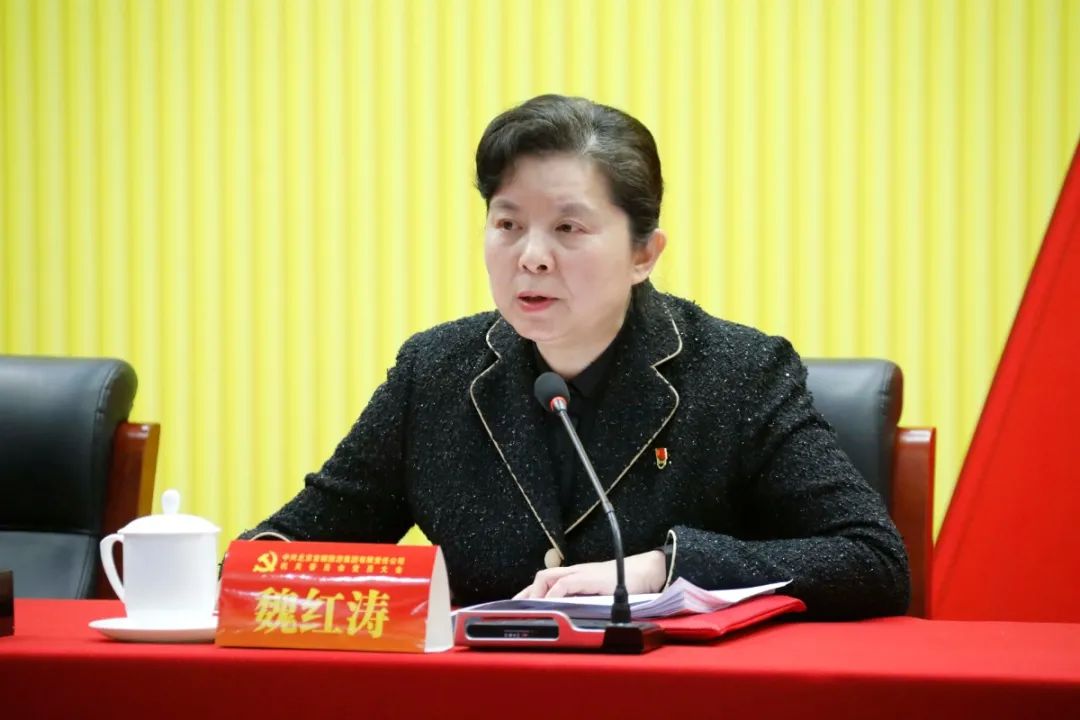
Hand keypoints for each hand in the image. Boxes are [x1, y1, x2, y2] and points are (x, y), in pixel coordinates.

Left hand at [513, 550, 665, 598]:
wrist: (646, 572)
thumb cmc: (627, 583)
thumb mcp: (600, 593)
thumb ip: (586, 600)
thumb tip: (570, 616)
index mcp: (576, 577)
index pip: (547, 581)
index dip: (530, 593)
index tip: (518, 607)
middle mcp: (575, 573)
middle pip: (542, 576)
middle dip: (526, 593)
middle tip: (516, 610)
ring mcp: (581, 573)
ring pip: (548, 577)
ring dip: (536, 593)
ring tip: (531, 609)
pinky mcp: (588, 578)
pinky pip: (565, 584)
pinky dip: (554, 594)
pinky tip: (549, 605)